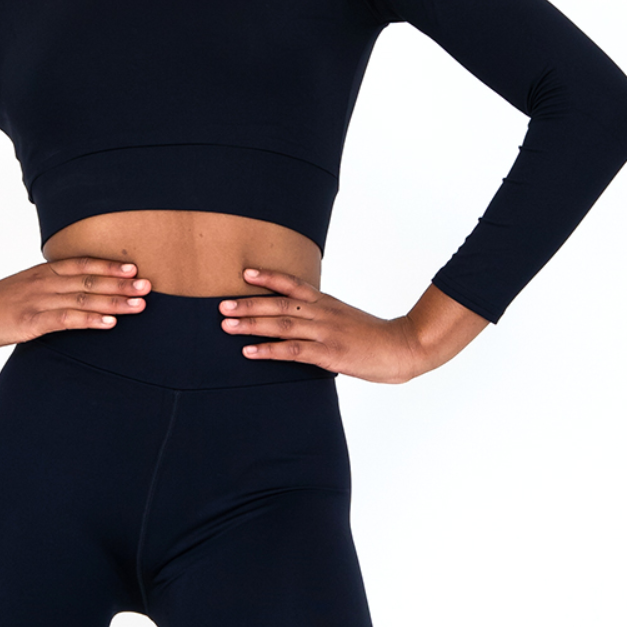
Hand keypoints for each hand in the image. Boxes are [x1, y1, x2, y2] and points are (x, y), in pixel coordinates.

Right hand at [0, 257, 150, 347]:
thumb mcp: (26, 290)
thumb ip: (51, 290)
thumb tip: (78, 295)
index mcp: (43, 273)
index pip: (82, 264)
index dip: (109, 266)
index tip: (134, 268)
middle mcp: (44, 282)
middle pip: (89, 280)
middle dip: (121, 283)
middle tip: (148, 285)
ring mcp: (38, 301)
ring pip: (83, 298)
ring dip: (114, 301)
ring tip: (139, 304)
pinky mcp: (31, 321)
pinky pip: (66, 319)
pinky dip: (90, 320)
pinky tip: (109, 323)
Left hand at [218, 268, 487, 383]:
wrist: (404, 347)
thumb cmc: (374, 337)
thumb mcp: (347, 319)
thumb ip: (323, 317)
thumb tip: (301, 321)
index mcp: (327, 303)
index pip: (294, 285)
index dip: (269, 278)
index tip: (245, 273)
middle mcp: (323, 313)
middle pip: (280, 303)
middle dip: (249, 303)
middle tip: (221, 304)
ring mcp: (326, 333)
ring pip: (282, 324)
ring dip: (252, 324)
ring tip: (227, 324)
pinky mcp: (329, 354)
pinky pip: (293, 351)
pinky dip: (268, 350)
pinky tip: (249, 351)